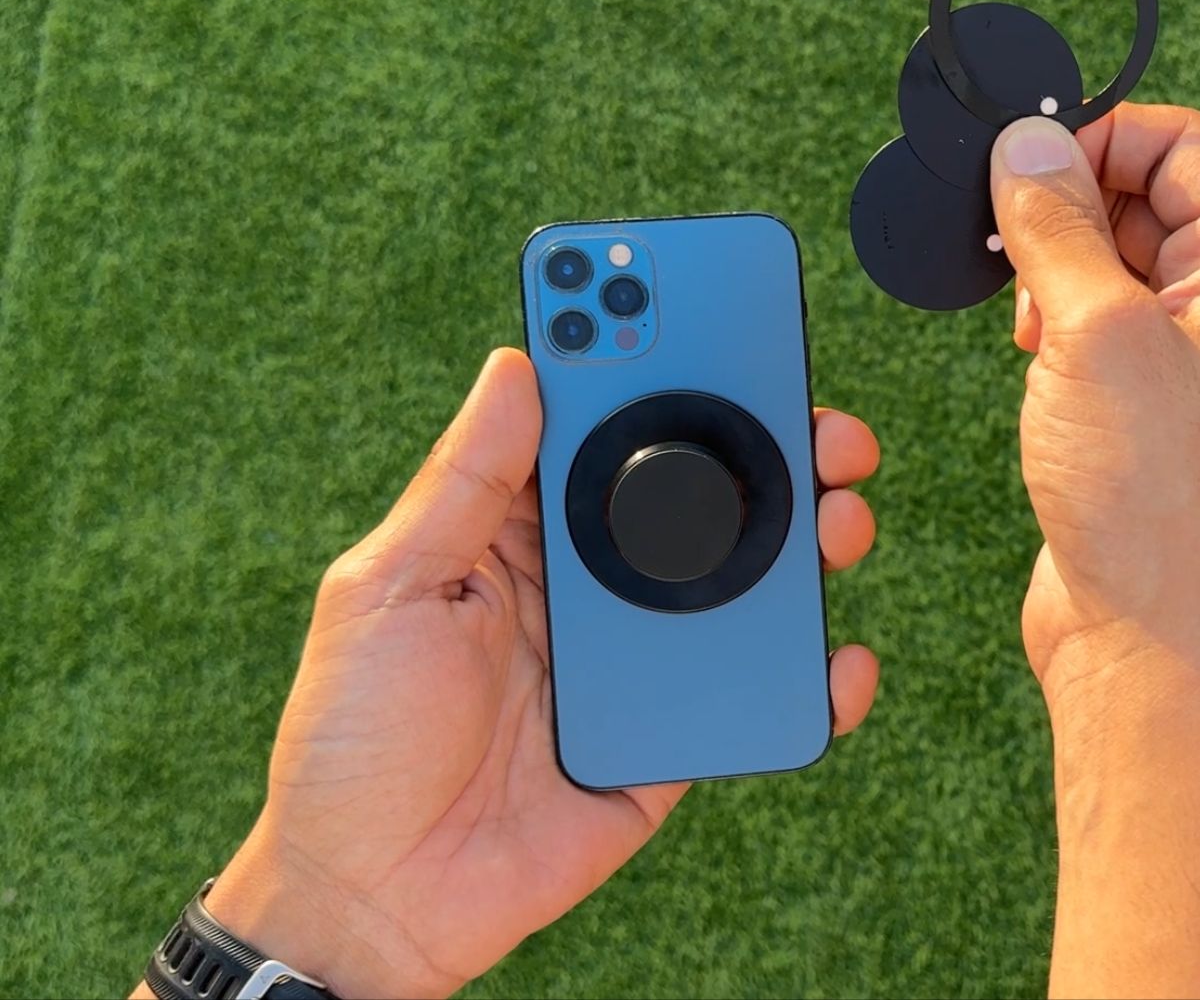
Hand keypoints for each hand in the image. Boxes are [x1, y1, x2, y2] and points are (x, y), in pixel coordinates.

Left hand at [196, 349, 879, 998]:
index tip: (695, 305)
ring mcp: (639, 654)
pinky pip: (755, 687)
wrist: (380, 899)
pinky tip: (835, 654)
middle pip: (694, 490)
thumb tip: (518, 363)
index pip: (598, 427)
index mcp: (518, 530)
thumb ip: (464, 483)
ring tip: (839, 511)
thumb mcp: (388, 590)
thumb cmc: (354, 740)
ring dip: (806, 535)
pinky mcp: (674, 728)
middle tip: (809, 409)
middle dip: (761, 438)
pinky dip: (810, 670)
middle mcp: (590, 579)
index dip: (646, 362)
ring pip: (745, 577)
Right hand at [992, 105, 1199, 699]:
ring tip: (1029, 328)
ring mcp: (1198, 359)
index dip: (1094, 139)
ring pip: (1114, 263)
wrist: (1152, 642)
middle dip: (1065, 213)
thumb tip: (1027, 146)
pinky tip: (1032, 359)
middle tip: (1011, 254)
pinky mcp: (1152, 406)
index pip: (1180, 144)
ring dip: (1055, 274)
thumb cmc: (1150, 498)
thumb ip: (1055, 226)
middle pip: (1145, 198)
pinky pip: (1101, 327)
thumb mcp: (1092, 333)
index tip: (1018, 166)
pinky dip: (1056, 325)